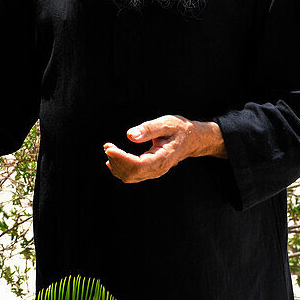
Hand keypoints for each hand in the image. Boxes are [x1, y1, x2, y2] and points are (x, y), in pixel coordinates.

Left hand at [103, 115, 225, 183]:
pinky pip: (132, 175)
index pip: (138, 165)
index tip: (109, 148)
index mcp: (163, 158)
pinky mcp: (150, 171)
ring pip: (130, 176)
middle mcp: (158, 169)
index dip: (121, 158)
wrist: (192, 139)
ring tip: (109, 148)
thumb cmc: (179, 129)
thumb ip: (148, 129)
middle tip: (107, 145)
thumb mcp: (166, 123)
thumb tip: (130, 135)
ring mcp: (154, 172)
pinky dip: (120, 168)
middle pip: (131, 173)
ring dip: (116, 164)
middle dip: (116, 160)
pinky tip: (112, 159)